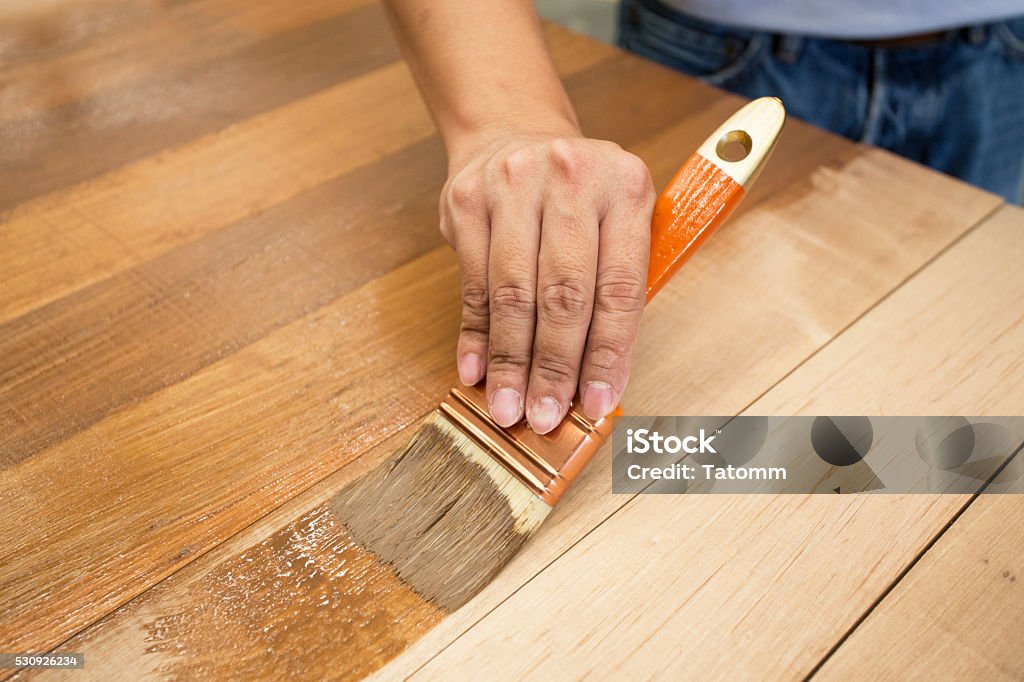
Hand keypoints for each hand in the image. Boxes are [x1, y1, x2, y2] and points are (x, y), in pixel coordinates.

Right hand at [440, 125, 654, 432]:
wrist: (513, 133)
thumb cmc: (576, 196)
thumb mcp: (615, 219)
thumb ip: (614, 287)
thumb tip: (598, 381)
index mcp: (626, 187)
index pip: (619, 286)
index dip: (608, 352)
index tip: (597, 402)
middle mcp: (571, 179)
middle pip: (564, 293)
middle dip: (555, 366)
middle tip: (546, 416)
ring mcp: (514, 186)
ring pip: (514, 293)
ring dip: (512, 360)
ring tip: (509, 407)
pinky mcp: (467, 201)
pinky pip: (473, 283)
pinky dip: (476, 335)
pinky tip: (477, 371)